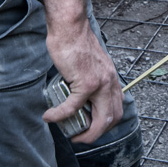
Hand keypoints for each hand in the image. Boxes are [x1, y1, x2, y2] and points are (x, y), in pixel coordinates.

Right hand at [43, 24, 123, 143]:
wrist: (70, 28)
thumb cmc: (75, 43)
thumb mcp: (91, 64)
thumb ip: (91, 78)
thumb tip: (81, 95)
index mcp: (112, 79)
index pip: (118, 108)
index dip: (107, 124)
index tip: (92, 128)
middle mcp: (110, 82)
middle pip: (112, 119)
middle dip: (97, 134)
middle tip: (81, 138)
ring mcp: (99, 84)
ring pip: (99, 120)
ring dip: (85, 133)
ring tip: (70, 135)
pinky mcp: (84, 82)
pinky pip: (72, 107)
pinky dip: (60, 115)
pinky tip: (49, 116)